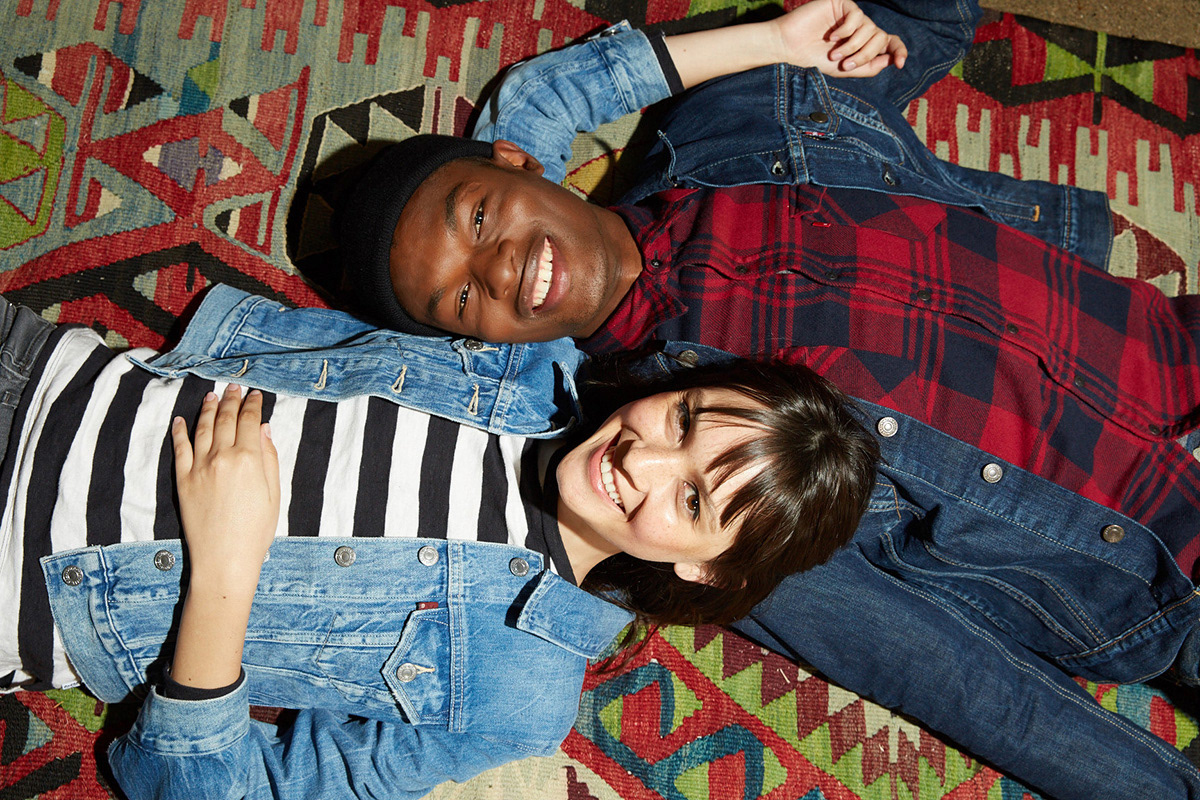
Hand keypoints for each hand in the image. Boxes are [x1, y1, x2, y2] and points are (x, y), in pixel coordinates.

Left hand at [172, 384, 279, 587]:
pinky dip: (180, 431)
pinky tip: (181, 420)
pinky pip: (180, 448)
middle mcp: (222, 457)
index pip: (250, 421)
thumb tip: (263, 429)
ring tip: (212, 396)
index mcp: (249, 460)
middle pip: (226, 419)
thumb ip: (269, 458)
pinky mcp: (183, 480)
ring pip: (202, 428)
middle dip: (231, 400)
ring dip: (208, 409)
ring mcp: (199, 467)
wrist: (224, 559)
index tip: (254, 395)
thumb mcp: (274, 494)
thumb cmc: (256, 531)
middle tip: (234, 387)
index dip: (252, 405)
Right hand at [772, 0, 907, 77]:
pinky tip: (831, 37)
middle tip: (845, 65)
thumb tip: (891, 60)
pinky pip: (857, 16)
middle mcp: (860, 28)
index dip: (899, 50)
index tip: (900, 64)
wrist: (790, 48)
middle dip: (866, 53)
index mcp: (863, 43)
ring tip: (833, 54)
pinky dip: (846, 30)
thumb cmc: (813, 60)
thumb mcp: (845, 69)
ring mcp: (851, 15)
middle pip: (880, 37)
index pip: (889, 42)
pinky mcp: (841, 4)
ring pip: (870, 28)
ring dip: (852, 45)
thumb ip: (868, 66)